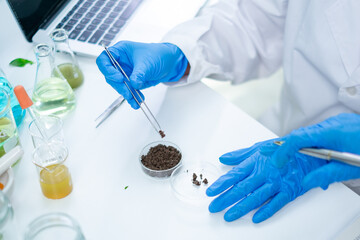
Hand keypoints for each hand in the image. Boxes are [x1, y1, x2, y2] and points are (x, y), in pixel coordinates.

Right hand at [96, 41, 187, 108]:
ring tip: (135, 99)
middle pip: (110, 76)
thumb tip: (133, 84)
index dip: (108, 70)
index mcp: (120, 51)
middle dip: (119, 86)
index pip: (104, 60)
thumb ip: (139, 74)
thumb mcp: (147, 63)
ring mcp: (125, 73)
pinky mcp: (131, 82)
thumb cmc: (158, 55)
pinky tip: (137, 102)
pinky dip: (132, 98)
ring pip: (119, 86)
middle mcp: (120, 62)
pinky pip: (128, 91)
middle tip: (128, 92)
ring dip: (126, 94)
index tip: (119, 78)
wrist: (169, 63)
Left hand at [206, 142, 325, 222]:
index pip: (235, 174)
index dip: (222, 184)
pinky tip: (255, 218)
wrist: (308, 151)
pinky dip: (266, 211)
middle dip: (226, 199)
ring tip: (228, 216)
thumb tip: (224, 158)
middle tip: (214, 207)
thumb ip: (241, 155)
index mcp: (256, 162)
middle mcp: (264, 173)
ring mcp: (277, 182)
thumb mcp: (259, 147)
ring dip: (241, 208)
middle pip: (242, 188)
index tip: (211, 192)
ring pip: (256, 197)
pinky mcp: (289, 190)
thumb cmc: (282, 149)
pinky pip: (276, 203)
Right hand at [271, 113, 359, 189]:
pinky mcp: (342, 122)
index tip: (277, 160)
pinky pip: (321, 132)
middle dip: (290, 147)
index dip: (283, 149)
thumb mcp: (351, 168)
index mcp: (332, 134)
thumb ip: (326, 175)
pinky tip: (322, 153)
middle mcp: (332, 124)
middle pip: (302, 134)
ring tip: (305, 160)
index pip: (299, 139)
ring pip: (312, 133)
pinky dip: (316, 142)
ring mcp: (337, 121)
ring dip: (304, 146)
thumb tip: (308, 182)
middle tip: (281, 159)